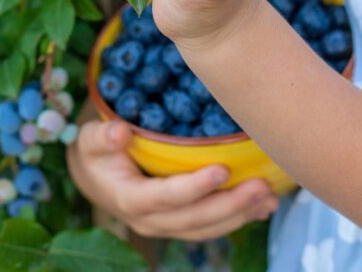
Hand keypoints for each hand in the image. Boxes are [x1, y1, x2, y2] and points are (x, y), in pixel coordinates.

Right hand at [67, 119, 278, 240]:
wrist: (97, 177)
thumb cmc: (98, 152)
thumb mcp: (91, 139)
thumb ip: (103, 137)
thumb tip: (119, 133)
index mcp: (130, 199)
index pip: (166, 197)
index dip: (195, 186)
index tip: (223, 168)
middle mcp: (150, 221)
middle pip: (194, 219)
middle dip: (231, 204)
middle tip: (262, 185)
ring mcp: (167, 226)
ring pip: (208, 228)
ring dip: (241, 214)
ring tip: (269, 196)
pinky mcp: (181, 224)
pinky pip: (212, 226)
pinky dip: (239, 217)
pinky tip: (264, 206)